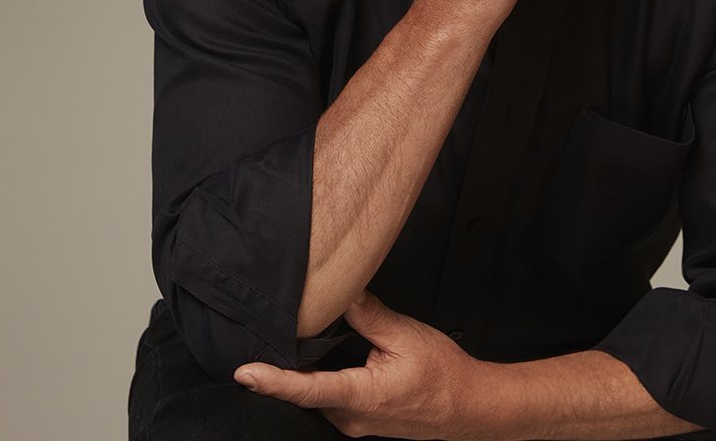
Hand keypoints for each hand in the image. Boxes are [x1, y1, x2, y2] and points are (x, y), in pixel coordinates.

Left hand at [233, 290, 487, 439]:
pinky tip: (315, 357)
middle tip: (256, 342)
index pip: (307, 389)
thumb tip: (342, 292)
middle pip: (304, 393)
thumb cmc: (444, 375)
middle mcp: (352, 417)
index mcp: (363, 397)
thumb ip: (369, 315)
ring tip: (282, 344)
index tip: (245, 372)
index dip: (273, 380)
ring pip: (316, 397)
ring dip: (300, 374)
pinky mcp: (361, 420)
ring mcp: (355, 423)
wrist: (469, 406)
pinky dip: (318, 379)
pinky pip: (330, 399)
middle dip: (279, 371)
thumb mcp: (406, 336)